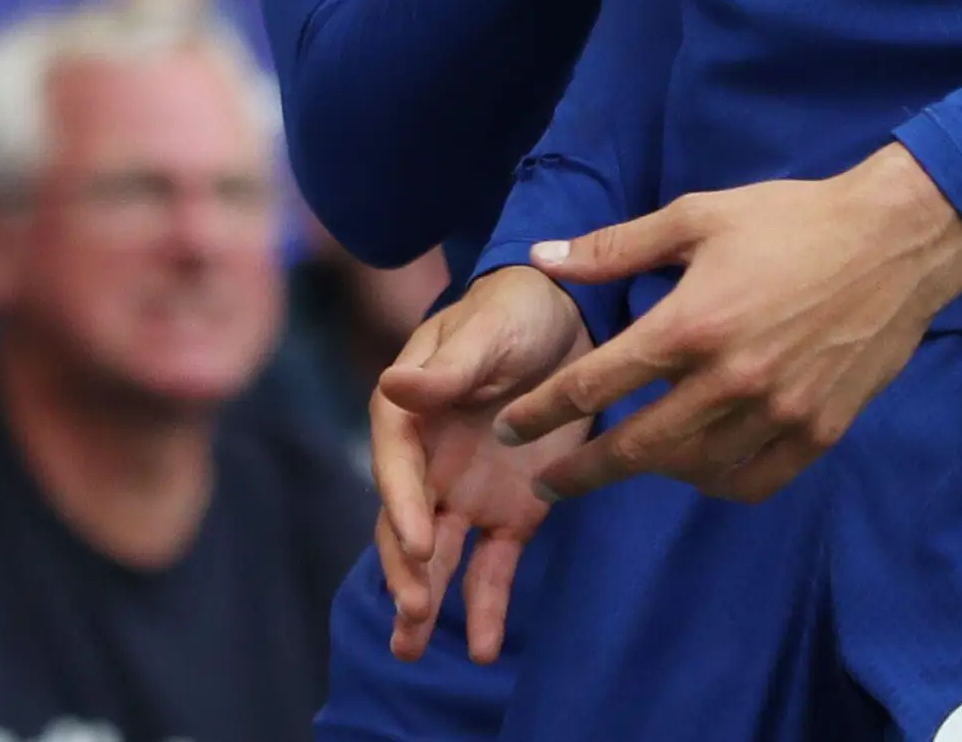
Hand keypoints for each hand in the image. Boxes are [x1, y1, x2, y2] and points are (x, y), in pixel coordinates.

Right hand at [370, 268, 593, 661]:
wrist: (568, 317)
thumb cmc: (515, 311)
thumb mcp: (488, 329)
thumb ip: (448, 368)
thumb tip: (393, 386)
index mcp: (411, 412)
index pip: (397, 465)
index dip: (404, 505)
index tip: (421, 544)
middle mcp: (429, 461)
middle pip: (406, 522)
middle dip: (406, 570)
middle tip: (413, 612)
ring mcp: (466, 492)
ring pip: (439, 556)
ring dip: (425, 600)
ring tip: (411, 650)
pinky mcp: (509, 513)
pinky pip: (492, 566)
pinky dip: (486, 606)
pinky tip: (482, 647)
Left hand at [500, 145, 961, 501]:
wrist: (894, 241)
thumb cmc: (790, 221)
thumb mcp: (698, 216)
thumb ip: (617, 247)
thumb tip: (544, 258)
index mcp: (692, 324)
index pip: (597, 384)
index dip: (543, 412)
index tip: (511, 429)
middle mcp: (730, 381)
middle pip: (637, 447)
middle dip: (582, 470)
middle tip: (546, 482)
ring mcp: (778, 414)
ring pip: (694, 470)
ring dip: (650, 472)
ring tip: (627, 461)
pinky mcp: (818, 432)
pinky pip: (753, 482)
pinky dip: (716, 482)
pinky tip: (699, 465)